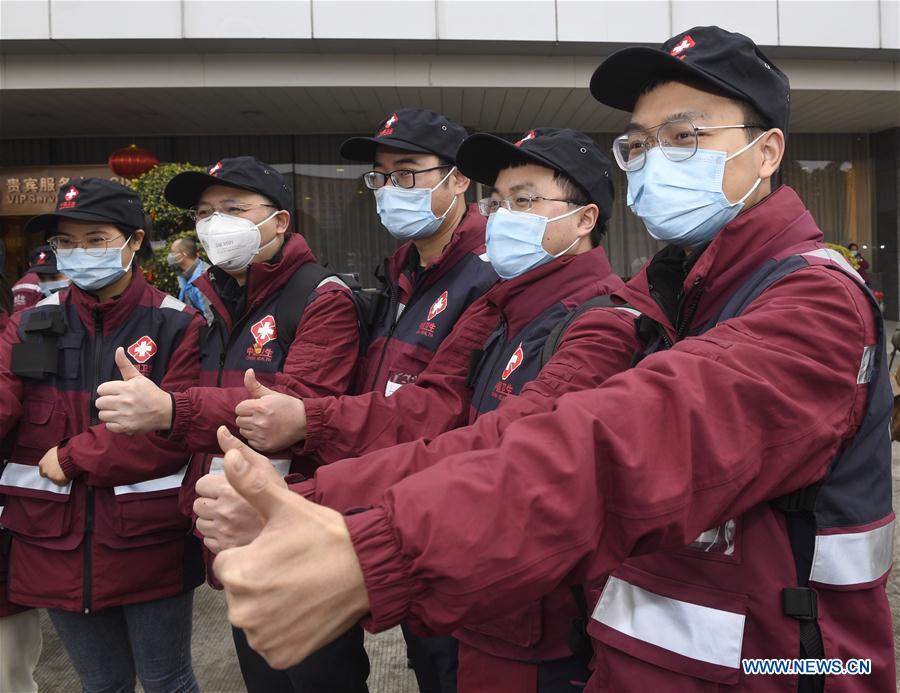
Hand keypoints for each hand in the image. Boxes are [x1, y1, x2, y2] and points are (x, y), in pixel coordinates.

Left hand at [38, 447, 67, 485]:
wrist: (70, 456)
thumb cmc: (63, 451)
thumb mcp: (53, 452)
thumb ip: (50, 458)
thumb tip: (53, 458)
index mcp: (42, 463)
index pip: (43, 469)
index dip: (49, 468)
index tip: (54, 467)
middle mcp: (44, 471)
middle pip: (47, 475)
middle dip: (53, 473)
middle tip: (61, 470)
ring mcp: (51, 477)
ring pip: (55, 479)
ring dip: (60, 476)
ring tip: (67, 471)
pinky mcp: (58, 481)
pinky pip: (62, 482)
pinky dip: (66, 480)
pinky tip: (69, 475)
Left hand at [96, 347, 172, 434]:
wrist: (165, 411)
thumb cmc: (150, 393)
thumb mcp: (138, 377)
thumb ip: (125, 364)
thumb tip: (118, 349)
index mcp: (126, 388)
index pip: (101, 389)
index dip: (107, 390)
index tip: (115, 392)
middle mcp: (125, 402)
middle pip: (99, 402)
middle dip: (106, 402)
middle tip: (117, 402)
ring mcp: (125, 416)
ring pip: (102, 415)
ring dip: (109, 413)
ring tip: (119, 411)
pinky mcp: (126, 427)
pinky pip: (109, 426)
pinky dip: (114, 424)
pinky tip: (123, 419)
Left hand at [194, 428, 286, 553]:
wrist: (296, 536)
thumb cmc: (282, 500)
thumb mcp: (265, 468)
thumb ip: (239, 450)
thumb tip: (220, 431)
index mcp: (230, 490)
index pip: (202, 484)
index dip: (215, 485)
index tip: (229, 489)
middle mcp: (223, 512)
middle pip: (198, 504)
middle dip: (212, 503)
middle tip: (232, 504)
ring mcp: (222, 534)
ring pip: (202, 523)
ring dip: (214, 520)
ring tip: (234, 518)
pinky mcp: (223, 551)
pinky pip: (208, 541)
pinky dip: (218, 536)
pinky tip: (235, 532)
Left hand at [213, 426, 369, 668]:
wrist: (368, 569)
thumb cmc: (326, 536)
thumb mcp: (286, 506)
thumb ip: (250, 484)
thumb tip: (227, 455)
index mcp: (237, 572)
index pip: (230, 564)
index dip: (255, 554)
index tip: (281, 549)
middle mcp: (242, 611)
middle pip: (241, 593)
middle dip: (260, 581)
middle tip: (294, 567)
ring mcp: (261, 637)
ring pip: (255, 618)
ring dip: (271, 606)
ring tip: (302, 587)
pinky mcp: (280, 655)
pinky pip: (271, 642)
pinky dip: (284, 631)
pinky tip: (305, 609)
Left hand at [234, 369, 306, 450]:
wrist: (304, 422)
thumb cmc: (288, 406)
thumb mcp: (272, 393)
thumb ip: (255, 385)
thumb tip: (248, 371)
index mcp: (259, 407)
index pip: (239, 408)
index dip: (246, 407)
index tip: (256, 408)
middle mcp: (259, 422)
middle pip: (239, 420)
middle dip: (247, 417)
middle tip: (259, 416)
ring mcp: (261, 435)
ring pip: (243, 431)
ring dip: (250, 428)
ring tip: (262, 424)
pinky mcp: (265, 446)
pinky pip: (250, 441)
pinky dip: (255, 438)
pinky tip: (265, 433)